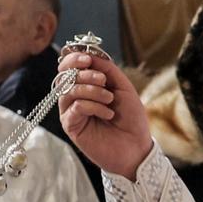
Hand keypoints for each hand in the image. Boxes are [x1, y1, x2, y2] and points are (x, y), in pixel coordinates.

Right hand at [56, 51, 151, 181]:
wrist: (136, 147)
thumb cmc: (131, 119)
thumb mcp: (123, 88)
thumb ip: (107, 69)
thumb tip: (90, 54)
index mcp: (86, 85)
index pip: (70, 66)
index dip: (74, 58)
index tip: (87, 58)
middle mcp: (75, 97)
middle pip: (66, 76)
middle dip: (85, 73)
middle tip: (103, 80)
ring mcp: (71, 111)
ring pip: (69, 90)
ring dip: (91, 90)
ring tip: (110, 99)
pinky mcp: (71, 126)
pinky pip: (75, 107)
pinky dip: (92, 106)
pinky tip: (107, 113)